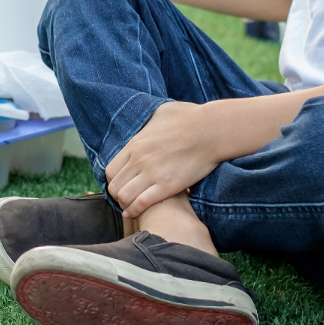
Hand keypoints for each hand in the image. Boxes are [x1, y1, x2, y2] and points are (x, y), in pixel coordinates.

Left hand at [104, 102, 218, 217]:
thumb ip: (148, 123)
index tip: (122, 183)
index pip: (110, 170)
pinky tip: (137, 212)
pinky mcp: (168, 186)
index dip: (114, 180)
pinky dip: (136, 210)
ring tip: (132, 205)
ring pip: (124, 197)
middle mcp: (139, 160)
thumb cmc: (191, 117)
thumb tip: (146, 125)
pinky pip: (142, 203)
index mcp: (135, 144)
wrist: (213, 130)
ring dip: (126, 204)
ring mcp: (152, 173)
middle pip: (114, 186)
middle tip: (127, 197)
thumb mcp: (160, 113)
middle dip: (118, 195)